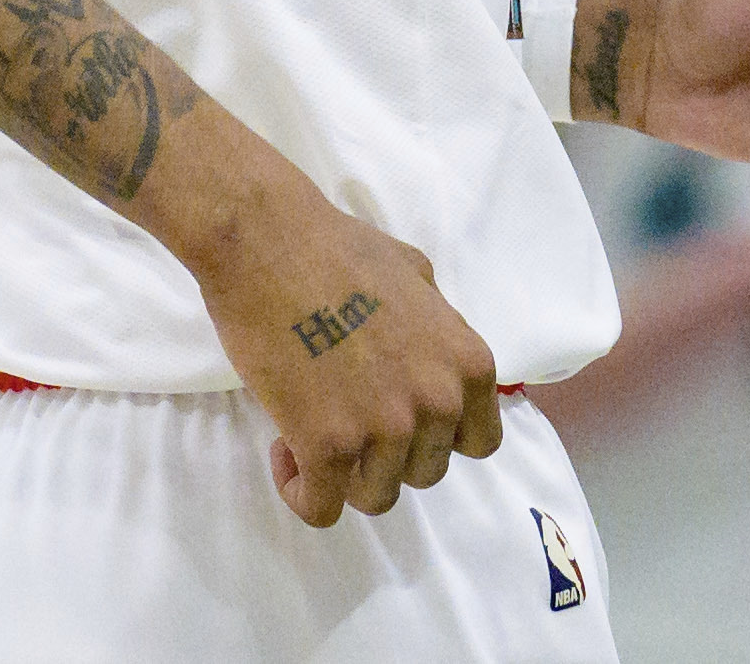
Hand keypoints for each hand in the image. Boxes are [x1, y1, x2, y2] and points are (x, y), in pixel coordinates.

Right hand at [190, 182, 505, 529]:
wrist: (268, 242)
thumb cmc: (337, 247)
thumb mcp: (417, 274)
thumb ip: (438, 326)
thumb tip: (434, 356)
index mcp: (467, 363)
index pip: (480, 442)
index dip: (438, 436)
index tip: (402, 419)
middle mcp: (437, 402)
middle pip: (424, 472)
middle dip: (387, 453)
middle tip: (347, 417)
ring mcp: (384, 429)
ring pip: (376, 496)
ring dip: (344, 474)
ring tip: (311, 431)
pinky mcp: (326, 447)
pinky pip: (321, 508)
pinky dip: (301, 492)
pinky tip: (284, 452)